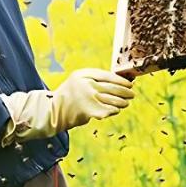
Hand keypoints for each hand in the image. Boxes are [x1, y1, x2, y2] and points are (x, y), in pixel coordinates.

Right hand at [0, 68, 134, 145]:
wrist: (53, 112)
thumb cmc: (70, 95)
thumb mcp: (79, 80)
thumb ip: (95, 78)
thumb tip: (119, 80)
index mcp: (83, 75)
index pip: (108, 76)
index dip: (121, 80)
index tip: (130, 84)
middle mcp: (86, 85)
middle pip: (112, 88)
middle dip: (125, 91)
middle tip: (132, 94)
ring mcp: (88, 98)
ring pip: (112, 99)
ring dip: (122, 102)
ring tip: (126, 103)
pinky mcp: (89, 111)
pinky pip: (108, 110)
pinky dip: (114, 110)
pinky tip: (116, 110)